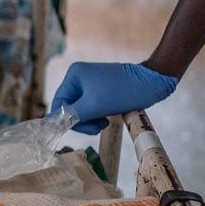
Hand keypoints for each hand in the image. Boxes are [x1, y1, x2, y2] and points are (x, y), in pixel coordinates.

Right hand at [51, 61, 179, 133]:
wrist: (153, 82)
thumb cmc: (123, 91)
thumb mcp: (95, 105)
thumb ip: (72, 115)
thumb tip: (51, 124)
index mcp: (74, 75)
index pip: (59, 102)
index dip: (65, 119)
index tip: (78, 130)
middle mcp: (79, 77)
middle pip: (69, 107)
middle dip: (82, 120)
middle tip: (97, 128)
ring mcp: (91, 83)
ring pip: (81, 109)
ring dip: (90, 120)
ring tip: (104, 123)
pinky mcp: (101, 90)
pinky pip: (91, 107)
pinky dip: (97, 115)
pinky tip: (107, 118)